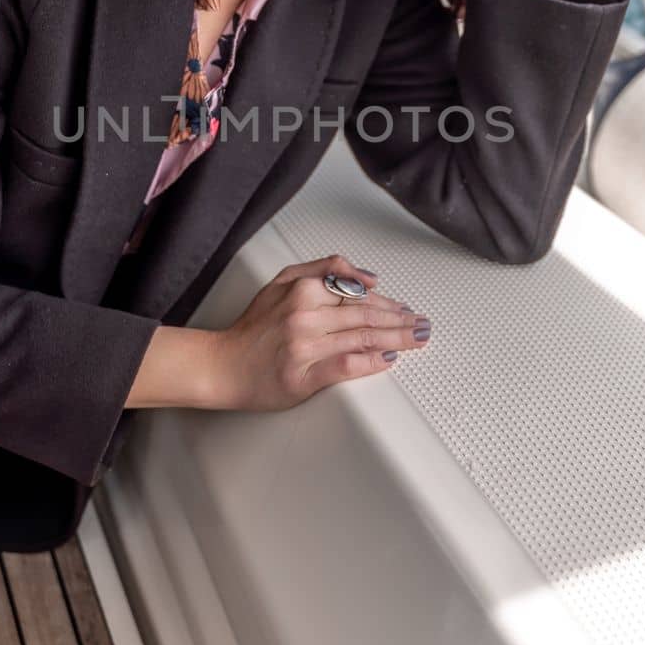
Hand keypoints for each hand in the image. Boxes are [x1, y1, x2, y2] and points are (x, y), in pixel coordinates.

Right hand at [210, 254, 431, 412]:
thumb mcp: (282, 281)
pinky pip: (346, 366)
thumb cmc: (253, 328)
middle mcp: (305, 315)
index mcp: (302, 290)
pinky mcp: (304, 376)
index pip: (357, 292)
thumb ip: (323, 269)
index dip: (387, 300)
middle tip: (422, 324)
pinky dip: (370, 362)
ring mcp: (305, 346)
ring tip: (417, 339)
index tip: (405, 308)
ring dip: (397, 338)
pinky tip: (388, 360)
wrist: (222, 365)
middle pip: (366, 314)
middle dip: (401, 319)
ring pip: (362, 337)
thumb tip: (366, 276)